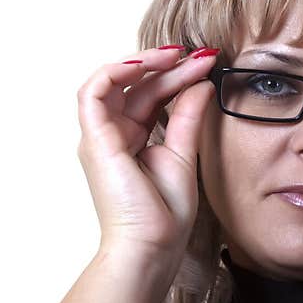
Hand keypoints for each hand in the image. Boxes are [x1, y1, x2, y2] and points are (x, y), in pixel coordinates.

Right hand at [76, 46, 218, 267]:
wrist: (150, 247)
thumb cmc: (164, 215)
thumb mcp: (183, 154)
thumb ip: (188, 116)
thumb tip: (202, 84)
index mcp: (133, 141)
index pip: (152, 96)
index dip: (178, 76)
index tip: (209, 63)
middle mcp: (113, 135)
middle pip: (138, 87)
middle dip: (170, 67)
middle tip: (202, 55)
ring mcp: (101, 137)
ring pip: (115, 82)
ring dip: (143, 63)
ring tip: (176, 55)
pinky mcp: (94, 140)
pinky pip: (93, 91)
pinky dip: (116, 71)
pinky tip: (147, 64)